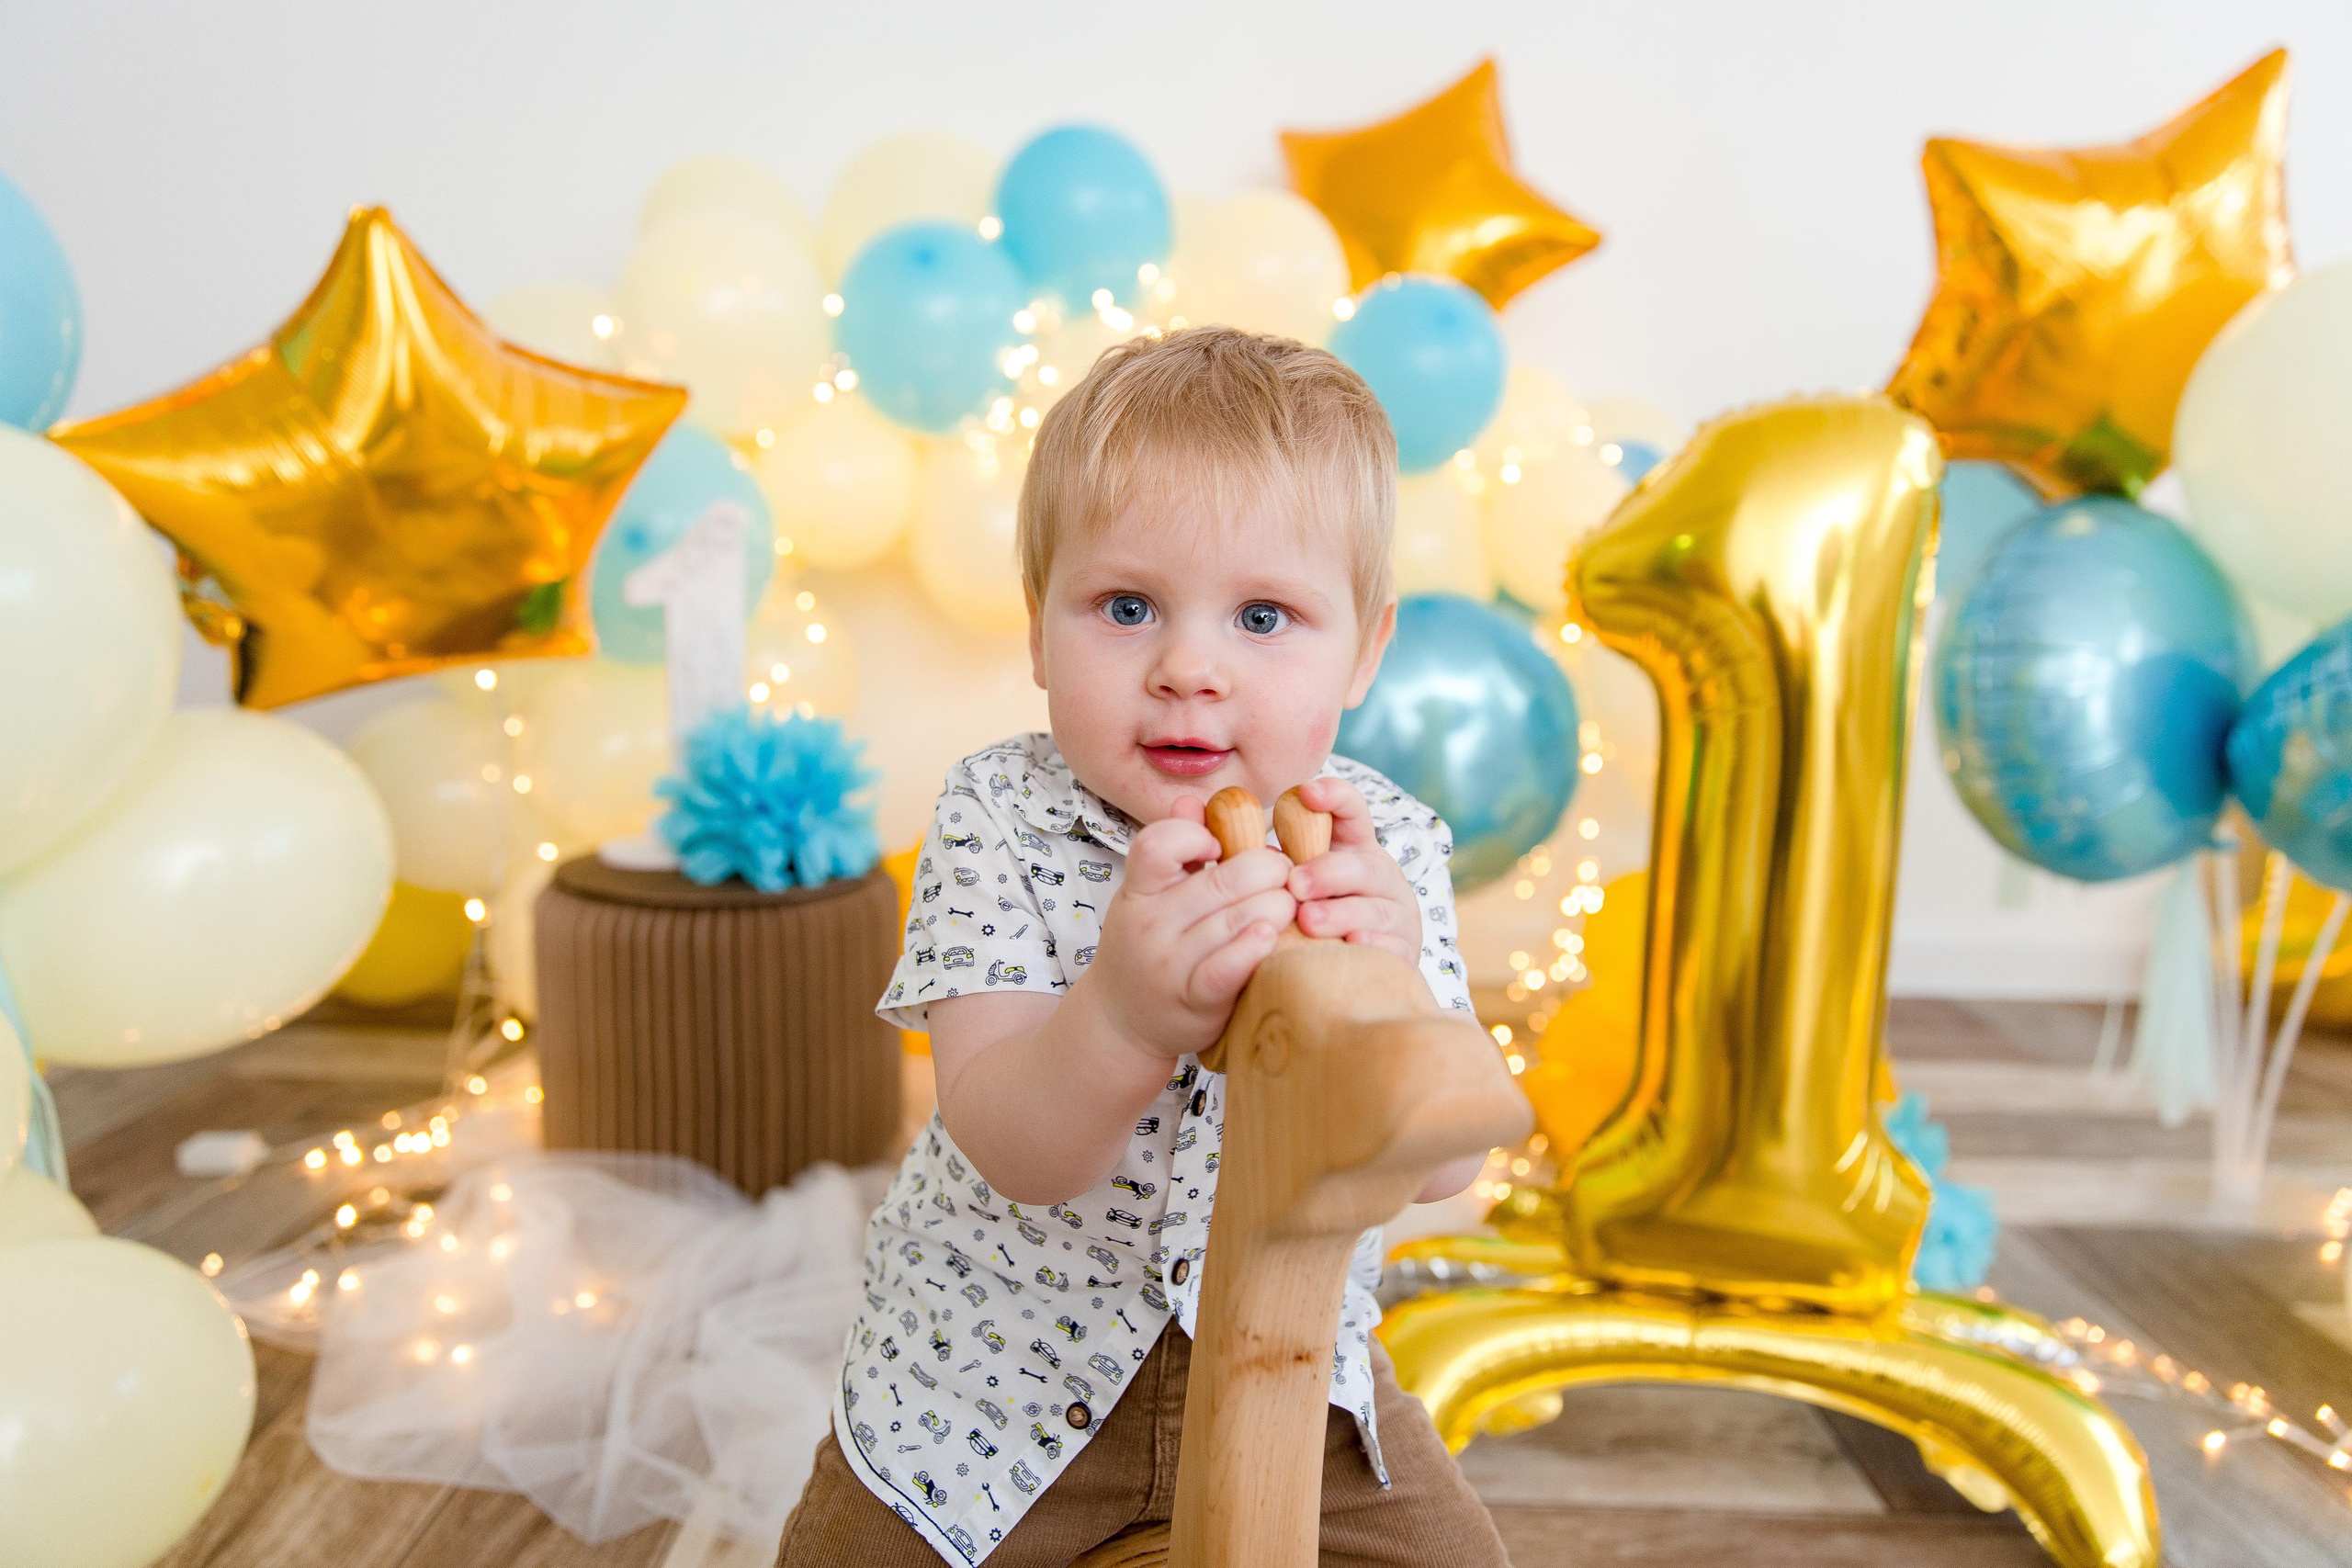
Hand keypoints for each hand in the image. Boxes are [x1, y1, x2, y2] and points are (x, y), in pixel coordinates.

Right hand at [1080, 796, 1297, 1063]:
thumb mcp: (1150, 894)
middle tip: (1285, 872)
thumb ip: (1175, 849)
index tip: (1221, 845)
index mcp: (1138, 890)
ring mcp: (1169, 964)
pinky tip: (1271, 935)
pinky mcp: (1194, 999)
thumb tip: (1195, 801)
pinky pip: (1231, 966)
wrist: (1122, 1019)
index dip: (1198, 834)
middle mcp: (1149, 925)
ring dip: (1277, 905)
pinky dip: (1256, 946)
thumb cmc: (1149, 944)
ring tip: (1290, 904)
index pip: (1159, 843)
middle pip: (1220, 881)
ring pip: (1237, 920)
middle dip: (1267, 869)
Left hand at [1285, 777, 1421, 963]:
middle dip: (1327, 873)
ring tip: (1308, 920)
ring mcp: (1398, 915)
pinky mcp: (1405, 951)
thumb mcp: (1311, 882)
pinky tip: (1352, 945)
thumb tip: (1248, 858)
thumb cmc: (1327, 913)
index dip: (1335, 797)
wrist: (1372, 963)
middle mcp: (1382, 877)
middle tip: (1295, 883)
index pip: (1352, 811)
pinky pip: (1391, 948)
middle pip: (1362, 867)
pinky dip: (1372, 946)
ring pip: (1374, 911)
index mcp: (1357, 850)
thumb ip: (1285, 865)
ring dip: (1340, 914)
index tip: (1307, 792)